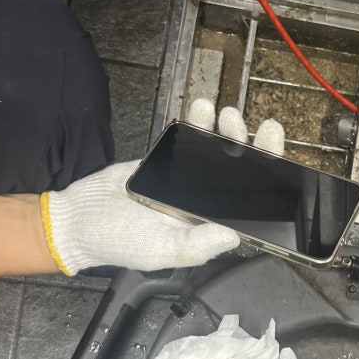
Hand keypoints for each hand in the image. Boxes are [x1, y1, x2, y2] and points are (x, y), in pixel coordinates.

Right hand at [39, 101, 284, 274]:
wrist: (79, 219)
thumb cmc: (121, 242)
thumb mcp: (160, 250)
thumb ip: (196, 246)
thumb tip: (232, 235)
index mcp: (211, 228)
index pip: (251, 206)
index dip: (270, 184)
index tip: (279, 163)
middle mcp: (206, 203)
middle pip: (243, 173)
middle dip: (258, 149)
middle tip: (268, 129)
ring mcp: (189, 180)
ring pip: (219, 152)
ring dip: (229, 132)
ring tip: (228, 115)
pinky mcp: (169, 160)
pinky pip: (190, 139)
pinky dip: (198, 122)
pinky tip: (202, 107)